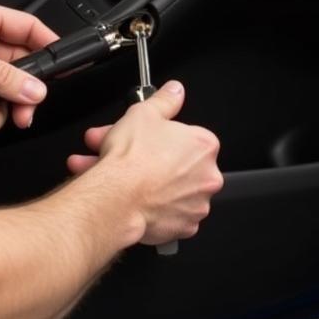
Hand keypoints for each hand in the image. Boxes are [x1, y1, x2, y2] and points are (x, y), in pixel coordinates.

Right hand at [67, 81, 222, 246]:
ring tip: (110, 175)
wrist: (116, 199)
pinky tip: (128, 197)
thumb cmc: (132, 160)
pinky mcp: (183, 227)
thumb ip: (164, 100)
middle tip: (119, 153)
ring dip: (143, 182)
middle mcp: (207, 177)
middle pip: (174, 163)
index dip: (156, 136)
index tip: (141, 137)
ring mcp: (197, 204)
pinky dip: (150, 207)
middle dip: (144, 157)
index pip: (184, 136)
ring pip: (168, 189)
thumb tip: (174, 91)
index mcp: (204, 146)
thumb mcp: (144, 113)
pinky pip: (167, 213)